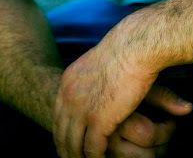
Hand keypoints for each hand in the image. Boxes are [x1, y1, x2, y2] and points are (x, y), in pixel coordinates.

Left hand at [52, 38, 191, 157]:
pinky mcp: (98, 120)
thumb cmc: (126, 49)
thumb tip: (99, 81)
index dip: (62, 132)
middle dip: (66, 149)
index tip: (67, 143)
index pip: (58, 115)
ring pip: (73, 145)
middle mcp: (69, 96)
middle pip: (61, 133)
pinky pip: (92, 150)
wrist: (134, 46)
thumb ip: (93, 77)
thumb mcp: (99, 62)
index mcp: (68, 80)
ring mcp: (81, 109)